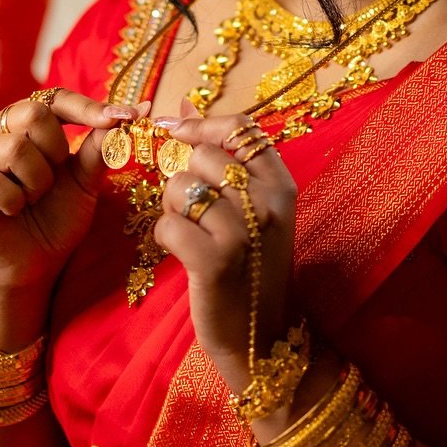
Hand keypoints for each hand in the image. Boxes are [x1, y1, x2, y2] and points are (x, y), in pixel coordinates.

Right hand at [0, 91, 135, 294]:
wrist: (33, 265)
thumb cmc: (58, 218)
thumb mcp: (85, 181)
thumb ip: (99, 147)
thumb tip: (133, 112)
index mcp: (24, 122)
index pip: (56, 98)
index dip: (89, 108)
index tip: (127, 117)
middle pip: (32, 114)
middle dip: (55, 152)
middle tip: (52, 181)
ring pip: (14, 148)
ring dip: (36, 182)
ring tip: (32, 199)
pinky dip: (13, 201)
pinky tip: (12, 211)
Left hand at [151, 113, 297, 389]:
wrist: (261, 339)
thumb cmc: (251, 268)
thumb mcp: (253, 210)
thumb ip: (226, 161)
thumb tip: (185, 108)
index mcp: (281, 184)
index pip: (240, 128)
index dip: (202, 124)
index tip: (174, 131)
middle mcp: (269, 202)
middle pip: (204, 156)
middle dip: (186, 179)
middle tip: (195, 212)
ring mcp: (244, 231)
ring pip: (181, 188)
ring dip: (174, 210)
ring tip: (191, 235)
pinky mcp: (215, 261)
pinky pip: (168, 225)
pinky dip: (165, 238)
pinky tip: (182, 254)